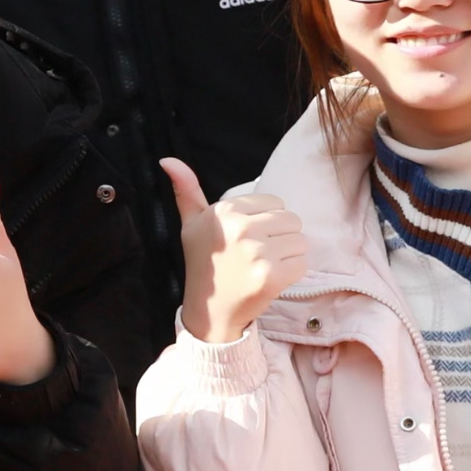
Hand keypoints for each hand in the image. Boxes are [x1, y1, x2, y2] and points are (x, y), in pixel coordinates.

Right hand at [163, 158, 301, 348]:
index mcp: (224, 211)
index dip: (266, 220)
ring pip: (300, 240)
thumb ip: (186, 190)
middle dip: (280, 235)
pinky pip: (302, 263)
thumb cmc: (203, 263)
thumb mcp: (191, 224)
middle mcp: (240, 228)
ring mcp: (257, 253)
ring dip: (288, 254)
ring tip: (265, 264)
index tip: (248, 238)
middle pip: (291, 219)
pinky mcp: (271, 276)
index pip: (274, 202)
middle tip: (259, 253)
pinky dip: (292, 272)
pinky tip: (271, 278)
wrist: (209, 311)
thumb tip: (167, 160)